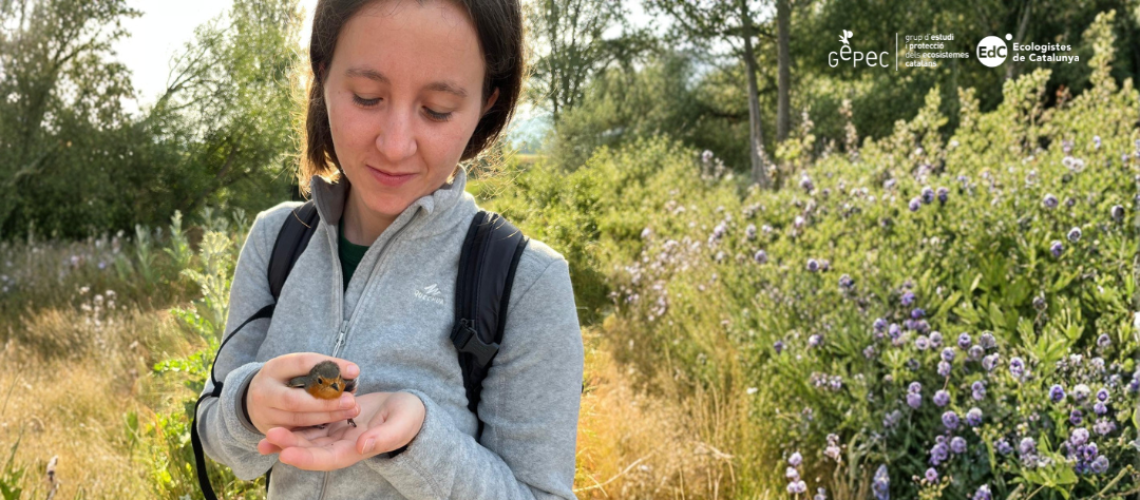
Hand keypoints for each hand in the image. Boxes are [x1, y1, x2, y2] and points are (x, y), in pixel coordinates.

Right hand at [246, 353, 361, 434]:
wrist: (257, 396)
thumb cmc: (286, 379)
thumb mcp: (296, 367)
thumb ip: (320, 368)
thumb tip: (352, 372)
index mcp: (274, 368)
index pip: (303, 364)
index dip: (329, 367)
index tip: (355, 371)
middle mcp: (265, 392)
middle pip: (297, 400)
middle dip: (326, 401)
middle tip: (352, 400)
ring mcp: (265, 414)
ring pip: (299, 418)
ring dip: (327, 416)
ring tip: (351, 411)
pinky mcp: (270, 430)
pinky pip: (297, 432)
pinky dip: (318, 427)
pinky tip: (337, 423)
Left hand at [256, 391, 425, 470]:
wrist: (411, 408)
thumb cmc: (410, 417)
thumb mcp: (401, 424)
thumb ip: (383, 437)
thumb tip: (362, 446)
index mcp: (357, 450)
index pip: (327, 459)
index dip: (306, 458)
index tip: (285, 453)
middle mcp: (343, 446)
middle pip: (311, 450)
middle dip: (289, 444)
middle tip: (268, 434)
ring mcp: (337, 434)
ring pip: (307, 439)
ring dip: (287, 437)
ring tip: (264, 433)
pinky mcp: (334, 421)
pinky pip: (311, 424)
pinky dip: (295, 423)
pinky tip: (277, 419)